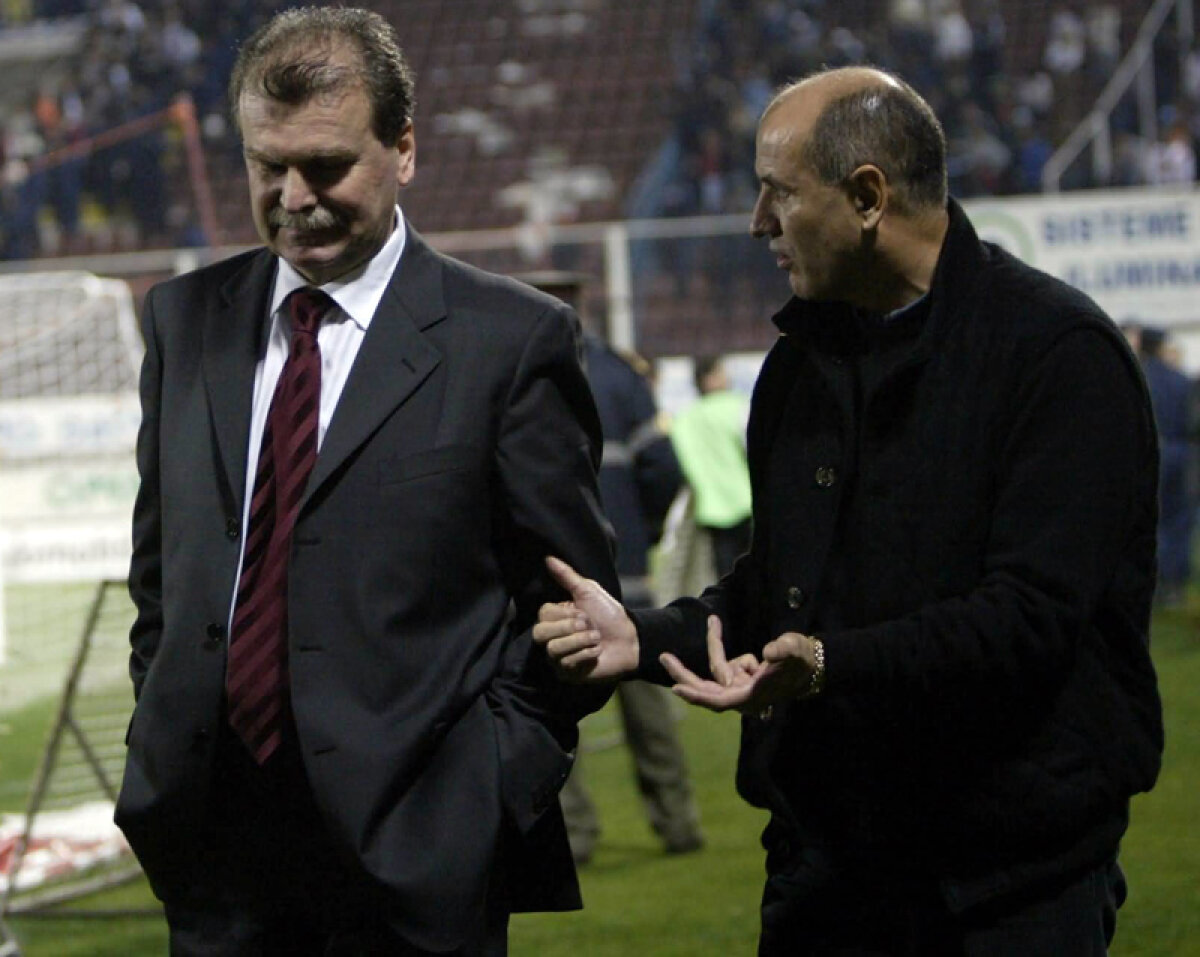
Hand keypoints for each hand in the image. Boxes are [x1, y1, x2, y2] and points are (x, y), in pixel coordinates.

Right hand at [533, 556, 638, 680]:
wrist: (630, 639)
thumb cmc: (610, 615)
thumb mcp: (589, 591)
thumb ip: (567, 576)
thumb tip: (548, 557)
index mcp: (555, 617)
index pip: (542, 614)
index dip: (563, 613)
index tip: (582, 612)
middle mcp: (552, 638)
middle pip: (540, 633)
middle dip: (568, 628)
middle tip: (589, 625)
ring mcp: (558, 657)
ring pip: (553, 650)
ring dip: (580, 641)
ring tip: (597, 638)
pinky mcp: (567, 674)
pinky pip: (566, 664)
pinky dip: (586, 655)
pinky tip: (597, 653)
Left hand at [661, 626, 818, 713]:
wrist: (809, 665)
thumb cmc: (802, 659)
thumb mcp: (795, 649)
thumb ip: (783, 650)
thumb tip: (767, 653)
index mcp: (752, 696)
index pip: (719, 700)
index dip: (697, 696)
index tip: (676, 688)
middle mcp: (743, 696)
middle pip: (705, 689)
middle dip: (683, 674)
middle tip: (663, 656)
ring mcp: (740, 688)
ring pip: (717, 671)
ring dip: (713, 647)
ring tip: (715, 621)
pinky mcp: (740, 680)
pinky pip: (727, 664)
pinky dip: (735, 654)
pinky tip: (758, 661)